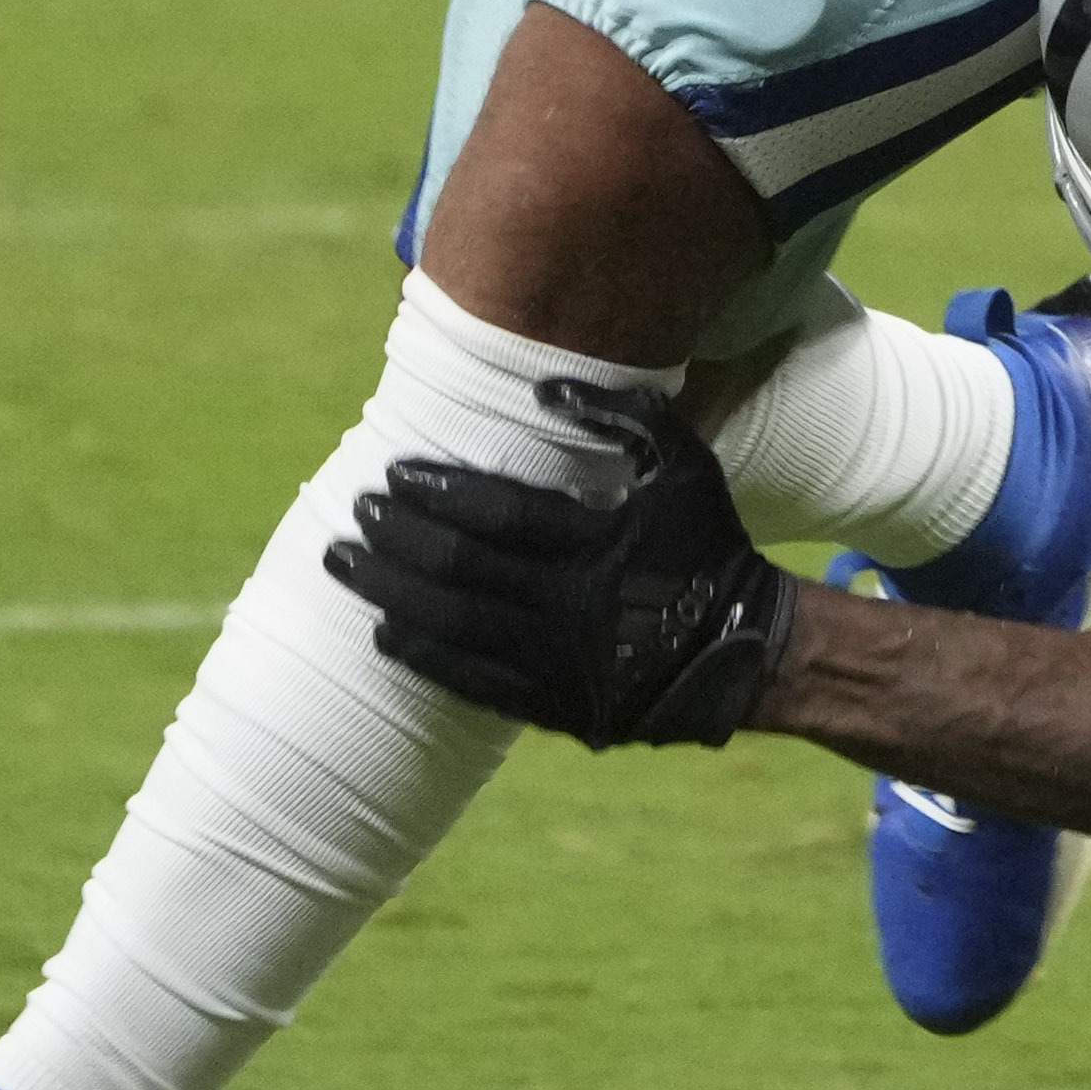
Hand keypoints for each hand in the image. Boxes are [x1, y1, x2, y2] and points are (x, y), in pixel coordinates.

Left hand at [329, 387, 795, 748]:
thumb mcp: (684, 466)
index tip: (394, 474)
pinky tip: (385, 633)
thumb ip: (624, 417)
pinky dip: (424, 656)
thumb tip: (545, 385)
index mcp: (597, 543)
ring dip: (389, 593)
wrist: (745, 651)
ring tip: (345, 566)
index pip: (498, 514)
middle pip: (459, 570)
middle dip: (398, 540)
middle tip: (357, 515)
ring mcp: (557, 661)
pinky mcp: (553, 704)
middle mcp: (568, 605)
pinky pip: (472, 681)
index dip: (440, 492)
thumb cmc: (710, 544)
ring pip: (452, 626)